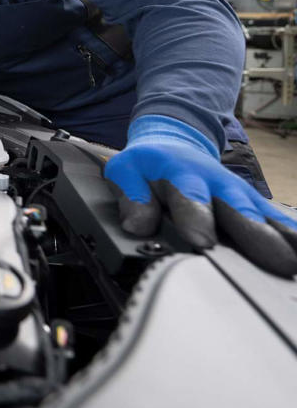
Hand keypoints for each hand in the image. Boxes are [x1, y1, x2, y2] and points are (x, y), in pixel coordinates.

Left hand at [105, 115, 296, 275]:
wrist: (173, 143)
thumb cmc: (147, 167)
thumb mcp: (127, 173)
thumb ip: (132, 198)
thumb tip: (138, 226)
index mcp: (181, 174)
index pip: (190, 197)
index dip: (197, 218)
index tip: (202, 242)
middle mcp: (218, 183)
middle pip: (239, 209)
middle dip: (256, 235)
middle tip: (277, 262)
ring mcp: (240, 194)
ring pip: (263, 216)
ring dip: (281, 238)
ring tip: (296, 263)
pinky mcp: (255, 204)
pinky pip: (277, 219)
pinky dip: (291, 234)